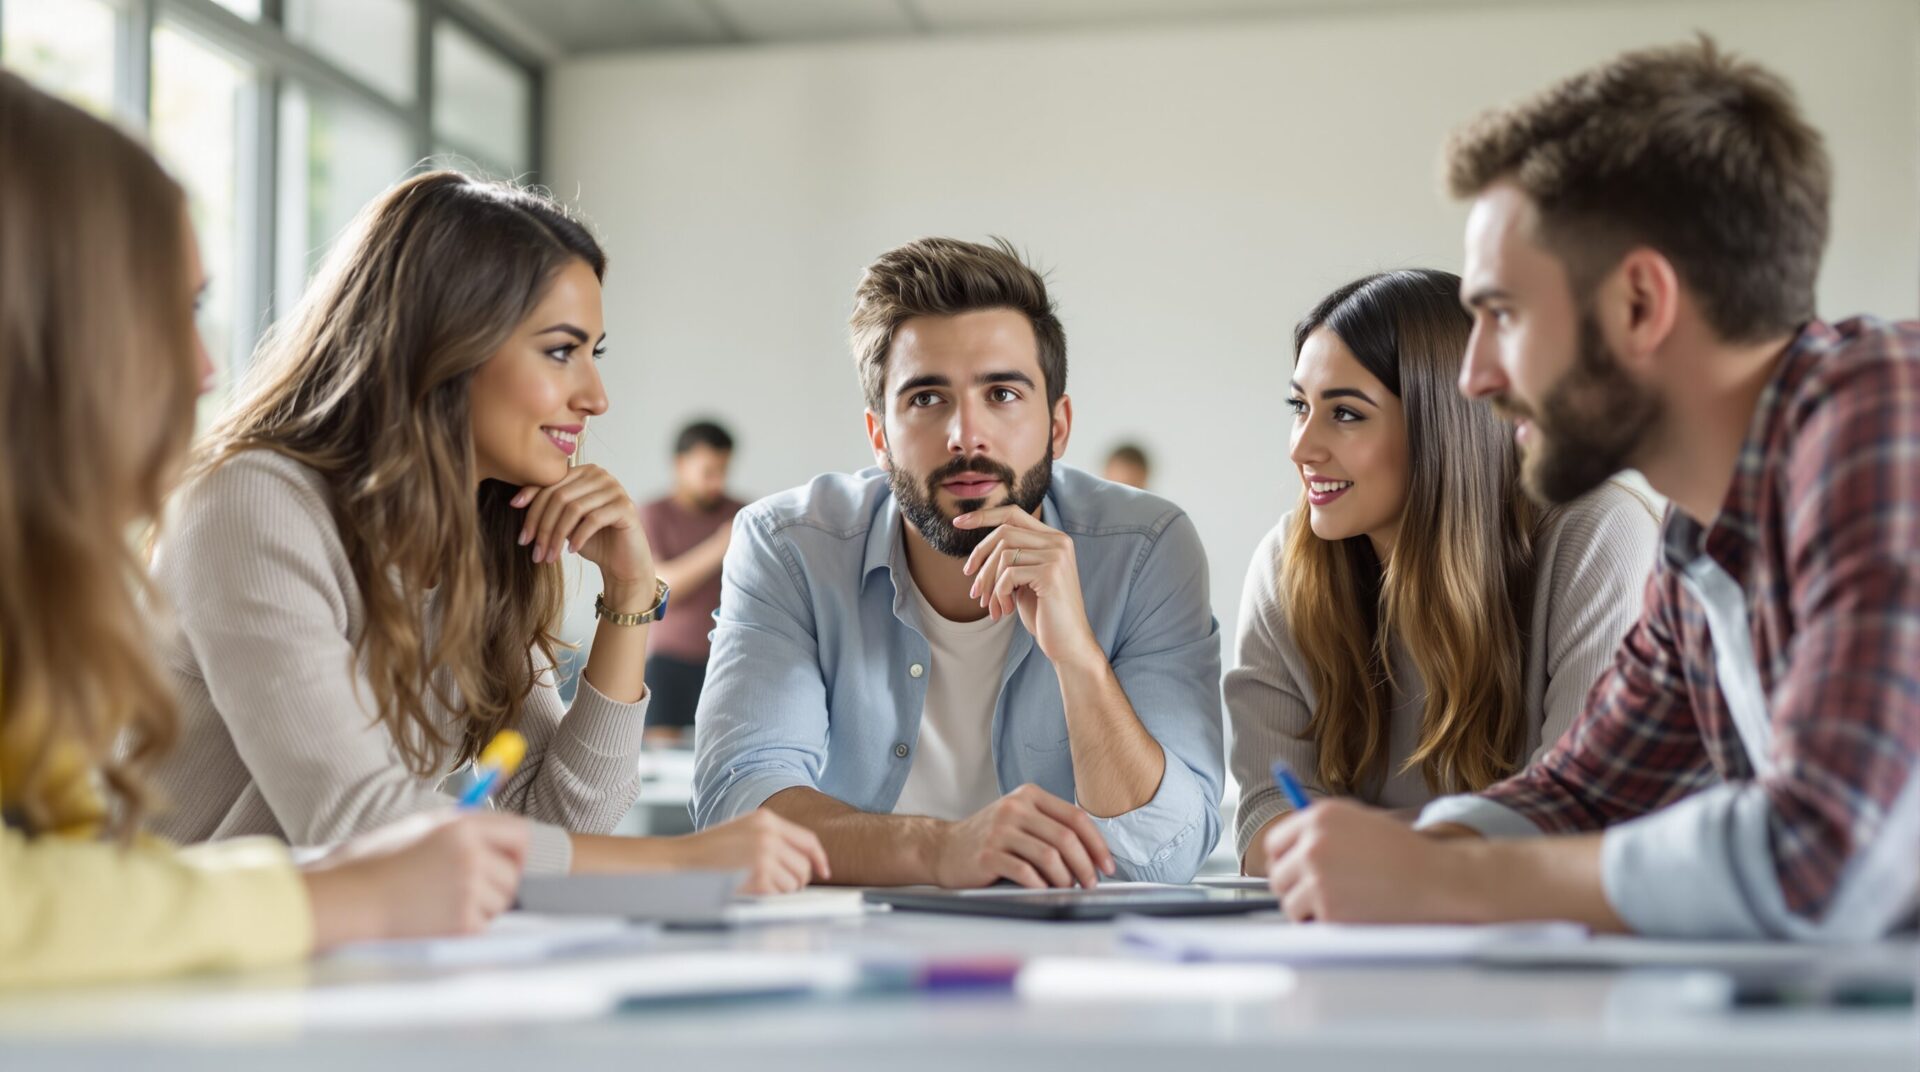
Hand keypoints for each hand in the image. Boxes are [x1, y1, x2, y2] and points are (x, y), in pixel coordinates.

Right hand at [301, 811, 529, 948]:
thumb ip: (458, 825)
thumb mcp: (417, 828)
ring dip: (482, 903)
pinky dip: (468, 923)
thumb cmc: (376, 864)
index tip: (505, 857)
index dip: (514, 846)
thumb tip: (492, 828)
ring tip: (444, 899)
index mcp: (462, 828)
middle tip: (468, 885)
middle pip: (514, 871)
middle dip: (497, 879)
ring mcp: (468, 892)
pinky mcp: (462, 924)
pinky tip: (437, 916)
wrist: (350, 902)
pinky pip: (484, 924)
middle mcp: (471, 857)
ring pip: (502, 900)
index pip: (519, 832)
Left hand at [511, 464, 654, 586]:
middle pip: (559, 497)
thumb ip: (547, 507)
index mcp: (583, 472)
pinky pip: (593, 519)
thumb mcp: (563, 522)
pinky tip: (571, 552)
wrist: (622, 562)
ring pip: (574, 509)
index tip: (522, 536)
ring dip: (557, 537)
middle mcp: (600, 474)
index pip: (550, 487)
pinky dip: (578, 537)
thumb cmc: (591, 541)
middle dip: (543, 528)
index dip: (532, 512)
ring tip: (549, 557)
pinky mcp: (626, 506)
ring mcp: (615, 488)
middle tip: (535, 552)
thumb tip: (515, 501)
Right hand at [666, 810, 829, 893]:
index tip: (824, 871)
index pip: (808, 840)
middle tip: (782, 885)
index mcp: (767, 819)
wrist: (682, 860)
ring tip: (761, 885)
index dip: (819, 858)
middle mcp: (769, 834)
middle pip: (804, 865)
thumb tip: (804, 858)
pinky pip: (780, 891)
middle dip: (798, 879)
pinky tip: (753, 889)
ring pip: (795, 881)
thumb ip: (773, 837)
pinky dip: (771, 895)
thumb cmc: (711, 849)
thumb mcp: (745, 830)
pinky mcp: (759, 875)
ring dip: (783, 889)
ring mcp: (765, 854)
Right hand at [932, 784, 1116, 888]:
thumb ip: (1051, 827)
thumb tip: (1092, 855)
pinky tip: (1043, 890)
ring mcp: (1000, 830)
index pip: (1076, 817)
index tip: (1107, 865)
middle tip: (1090, 883)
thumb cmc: (989, 838)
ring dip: (1065, 877)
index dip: (1097, 844)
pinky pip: (1025, 871)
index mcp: (1029, 796)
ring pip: (1049, 855)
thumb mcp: (1020, 820)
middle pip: (1066, 837)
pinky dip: (1040, 884)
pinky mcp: (988, 854)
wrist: (944, 848)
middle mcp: (1015, 808)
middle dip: (1085, 865)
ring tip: (1066, 888)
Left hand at [956, 505, 1098, 665]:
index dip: (983, 516)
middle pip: (1003, 533)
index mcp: (1054, 539)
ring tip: (993, 606)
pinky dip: (1000, 594)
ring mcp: (1056, 555)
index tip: (958, 522)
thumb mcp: (1025, 579)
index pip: (1013, 514)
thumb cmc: (1044, 613)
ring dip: (989, 584)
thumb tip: (980, 548)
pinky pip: (1008, 575)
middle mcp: (1059, 541)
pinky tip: (1006, 610)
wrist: (1068, 643)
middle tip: (974, 590)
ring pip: (1003, 555)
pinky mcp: (1050, 572)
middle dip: (981, 559)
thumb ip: (1012, 558)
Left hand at [1264, 800, 1476, 922]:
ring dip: (1308, 908)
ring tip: (1340, 903)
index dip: (1284, 859)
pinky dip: (1324, 924)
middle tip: (1315, 894)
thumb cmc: (1404, 852)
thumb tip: (1289, 847)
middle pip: (1277, 875)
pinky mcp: (1328, 910)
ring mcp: (1318, 878)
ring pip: (1289, 902)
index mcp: (1320, 816)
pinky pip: (1309, 922)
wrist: (1436, 879)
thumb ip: (1323, 830)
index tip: (1292, 870)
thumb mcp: (1360, 822)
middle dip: (1294, 887)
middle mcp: (1313, 844)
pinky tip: (1351, 913)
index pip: (1275, 842)